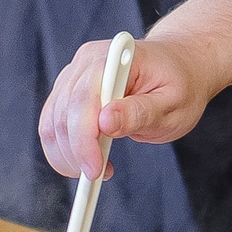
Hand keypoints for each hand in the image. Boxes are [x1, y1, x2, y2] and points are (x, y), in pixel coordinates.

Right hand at [38, 35, 218, 176]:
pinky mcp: (69, 90)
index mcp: (116, 57)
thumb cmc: (180, 85)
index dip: (83, 139)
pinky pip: (52, 123)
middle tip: (100, 175)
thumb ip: (140, 112)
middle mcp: (88, 61)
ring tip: (96, 170)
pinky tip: (87, 160)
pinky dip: (64, 149)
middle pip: (62, 113)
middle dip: (76, 153)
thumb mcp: (173, 103)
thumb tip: (104, 122)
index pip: (84, 99)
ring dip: (66, 154)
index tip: (95, 170)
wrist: (179, 67)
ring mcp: (75, 74)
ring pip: (51, 121)